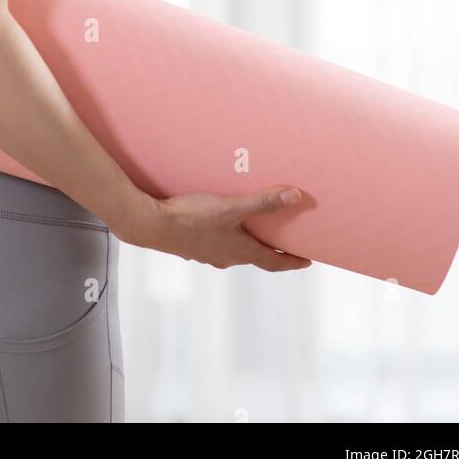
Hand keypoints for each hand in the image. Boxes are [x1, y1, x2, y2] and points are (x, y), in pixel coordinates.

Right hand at [124, 185, 312, 270]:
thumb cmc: (191, 217)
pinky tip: (220, 225)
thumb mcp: (231, 207)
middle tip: (284, 242)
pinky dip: (228, 237)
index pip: (274, 262)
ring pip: (236, 251)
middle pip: (256, 256)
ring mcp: (208, 254)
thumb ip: (263, 202)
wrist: (150, 225)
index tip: (307, 262)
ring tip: (254, 229)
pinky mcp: (193, 246)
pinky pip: (218, 244)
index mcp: (240, 252)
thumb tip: (295, 196)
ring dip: (248, 243)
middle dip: (271, 250)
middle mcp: (226, 258)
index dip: (292, 261)